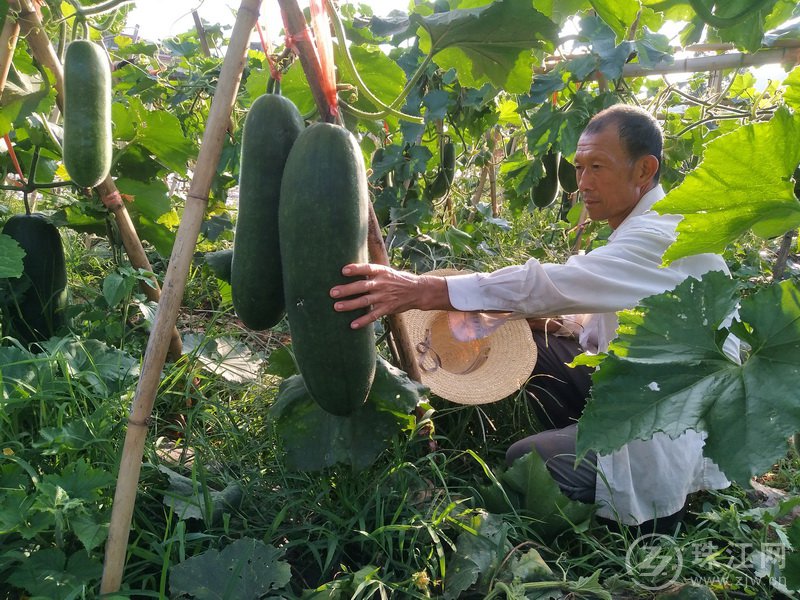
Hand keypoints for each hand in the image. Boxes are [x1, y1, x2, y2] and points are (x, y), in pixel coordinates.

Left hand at [330, 263, 450, 328]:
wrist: (418, 291)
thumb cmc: (398, 279)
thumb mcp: (387, 271)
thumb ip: (371, 272)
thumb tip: (351, 269)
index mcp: (381, 272)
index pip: (367, 268)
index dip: (356, 269)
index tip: (343, 270)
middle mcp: (382, 284)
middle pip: (362, 286)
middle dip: (347, 289)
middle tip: (333, 292)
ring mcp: (384, 297)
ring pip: (364, 301)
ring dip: (350, 305)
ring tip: (337, 307)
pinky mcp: (387, 308)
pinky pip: (373, 315)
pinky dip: (363, 321)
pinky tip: (353, 325)